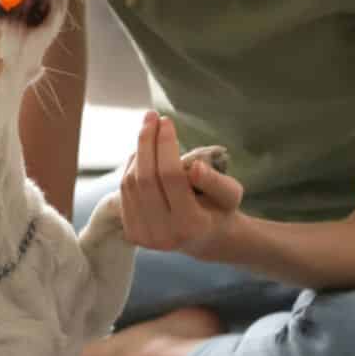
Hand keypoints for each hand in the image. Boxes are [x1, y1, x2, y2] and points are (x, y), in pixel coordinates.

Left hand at [119, 112, 243, 257]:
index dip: (166, 144)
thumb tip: (195, 167)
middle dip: (146, 142)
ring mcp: (145, 237)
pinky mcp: (132, 233)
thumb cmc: (220, 209)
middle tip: (152, 117)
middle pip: (146, 179)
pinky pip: (124, 193)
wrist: (204, 239)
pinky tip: (142, 152)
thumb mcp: (230, 194)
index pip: (170, 176)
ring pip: (131, 184)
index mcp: (191, 225)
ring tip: (148, 130)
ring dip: (137, 152)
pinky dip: (131, 168)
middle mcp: (164, 235)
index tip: (167, 120)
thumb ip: (215, 181)